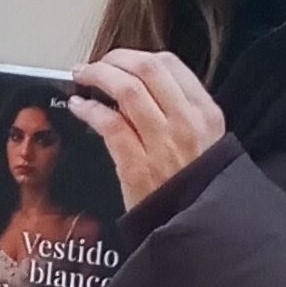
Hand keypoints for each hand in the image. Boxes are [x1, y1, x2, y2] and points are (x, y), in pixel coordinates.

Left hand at [67, 51, 225, 208]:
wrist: (195, 230)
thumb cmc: (197, 187)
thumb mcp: (207, 141)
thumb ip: (182, 112)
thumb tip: (144, 88)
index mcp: (205, 113)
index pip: (170, 65)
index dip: (138, 56)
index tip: (121, 60)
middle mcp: (186, 122)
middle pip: (146, 69)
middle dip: (115, 59)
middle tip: (97, 64)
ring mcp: (161, 142)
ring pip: (126, 89)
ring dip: (98, 76)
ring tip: (82, 77)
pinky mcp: (137, 165)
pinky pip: (109, 123)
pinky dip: (89, 109)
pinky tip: (78, 107)